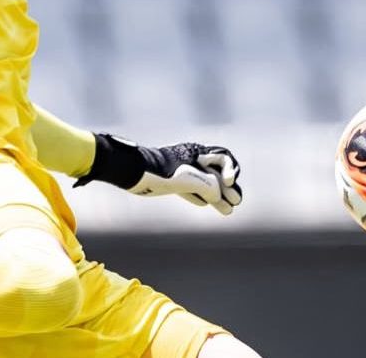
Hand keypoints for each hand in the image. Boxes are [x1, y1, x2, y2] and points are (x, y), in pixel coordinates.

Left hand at [73, 133, 242, 214]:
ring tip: (227, 211)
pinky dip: (199, 197)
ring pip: (205, 183)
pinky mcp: (170, 182)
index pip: (223, 158)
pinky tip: (204, 205)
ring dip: (217, 196)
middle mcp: (191, 160)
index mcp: (197, 153)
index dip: (230, 171)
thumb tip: (219, 195)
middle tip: (235, 201)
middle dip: (228, 188)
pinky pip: (190, 189)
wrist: (130, 171)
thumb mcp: (188, 179)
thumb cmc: (158, 172)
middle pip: (216, 173)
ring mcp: (181, 171)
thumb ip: (208, 186)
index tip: (227, 183)